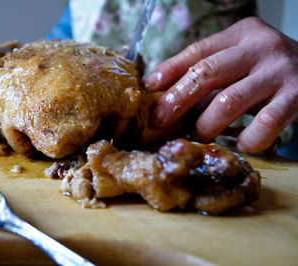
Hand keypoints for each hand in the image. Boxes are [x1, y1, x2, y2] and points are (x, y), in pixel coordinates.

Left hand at [144, 17, 297, 152]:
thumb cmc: (267, 68)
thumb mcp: (238, 58)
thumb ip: (208, 70)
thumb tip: (163, 93)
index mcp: (240, 35)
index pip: (196, 52)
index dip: (168, 71)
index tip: (148, 88)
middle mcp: (259, 48)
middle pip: (206, 73)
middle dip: (178, 100)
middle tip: (160, 120)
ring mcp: (278, 71)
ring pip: (229, 100)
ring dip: (207, 124)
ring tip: (199, 135)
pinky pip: (265, 123)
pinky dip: (248, 139)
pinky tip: (241, 144)